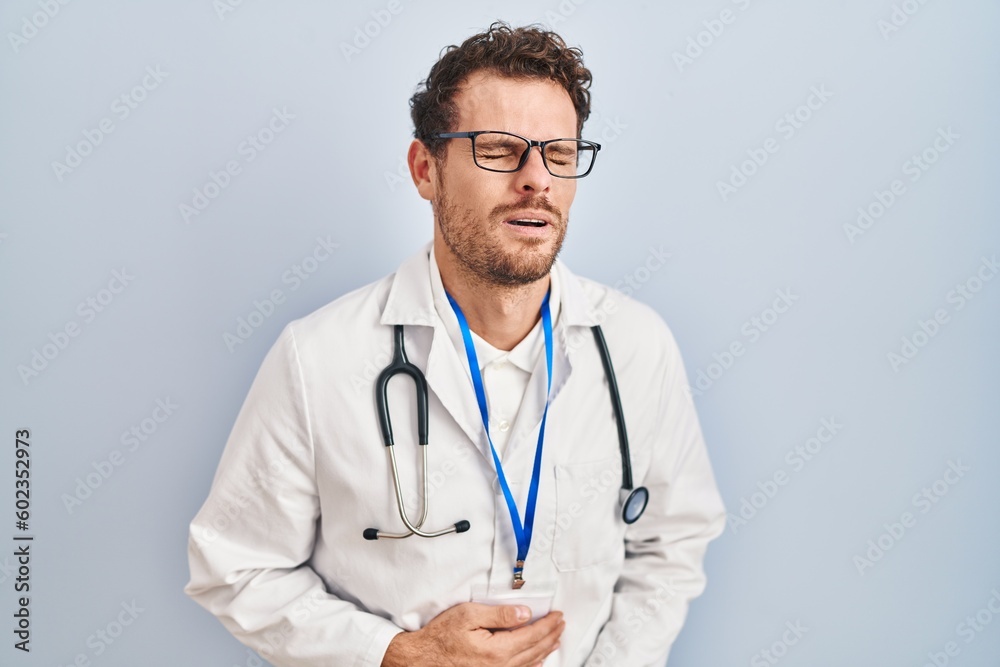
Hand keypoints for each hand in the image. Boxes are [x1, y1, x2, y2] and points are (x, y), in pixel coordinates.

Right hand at [382, 602, 563, 666]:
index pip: (533, 635)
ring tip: (555, 639)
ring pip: (530, 664)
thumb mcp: (469, 615)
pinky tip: (537, 660)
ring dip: (545, 650)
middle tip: (561, 624)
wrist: (421, 659)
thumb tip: (525, 613)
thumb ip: (500, 614)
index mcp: (498, 650)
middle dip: (551, 635)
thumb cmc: (441, 636)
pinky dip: (532, 665)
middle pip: (535, 650)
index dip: (548, 624)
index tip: (558, 615)